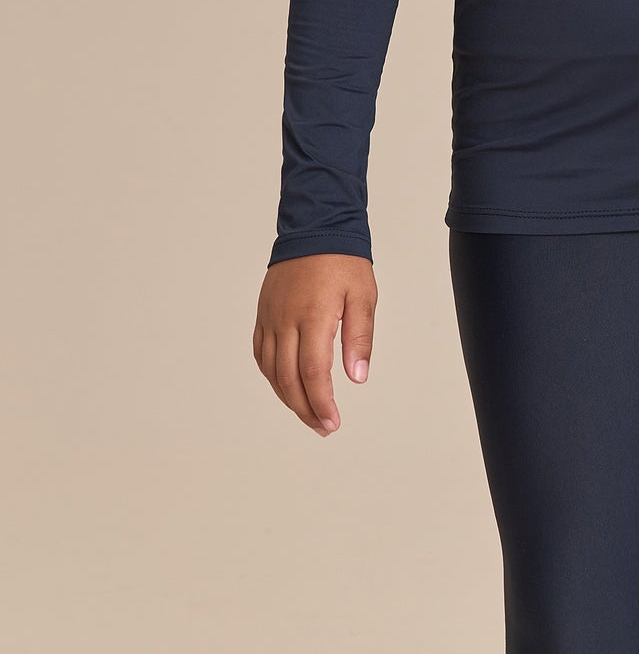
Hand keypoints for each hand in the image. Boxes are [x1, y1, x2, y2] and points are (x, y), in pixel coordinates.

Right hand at [252, 253, 377, 436]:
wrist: (316, 227)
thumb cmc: (343, 260)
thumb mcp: (363, 295)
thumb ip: (360, 337)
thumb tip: (357, 377)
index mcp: (313, 315)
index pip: (313, 372)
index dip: (321, 403)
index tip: (332, 422)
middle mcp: (286, 319)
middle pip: (288, 378)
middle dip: (305, 409)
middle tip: (323, 427)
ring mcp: (270, 317)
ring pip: (271, 370)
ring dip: (287, 397)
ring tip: (308, 413)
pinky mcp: (264, 313)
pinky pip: (261, 353)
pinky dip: (271, 376)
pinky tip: (285, 386)